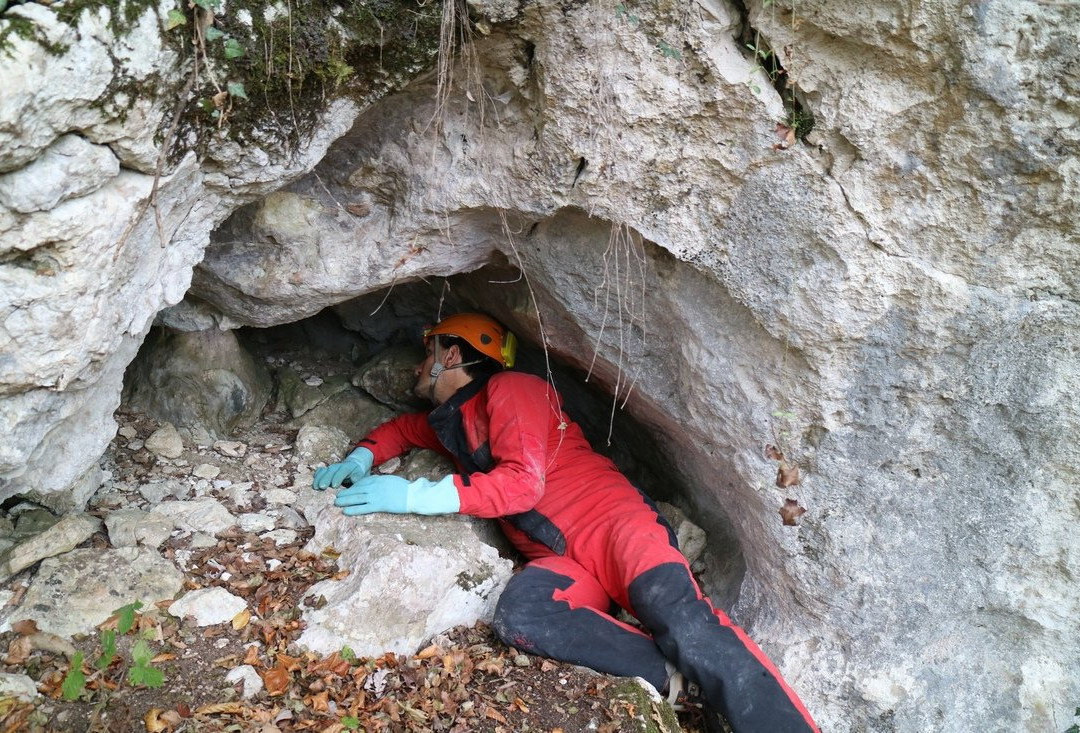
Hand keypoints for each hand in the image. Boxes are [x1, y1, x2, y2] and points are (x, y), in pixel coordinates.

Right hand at [313, 447, 373, 489]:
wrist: (355, 465)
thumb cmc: (358, 473)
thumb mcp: (361, 475)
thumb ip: (357, 477)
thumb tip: (354, 479)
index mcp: (348, 467)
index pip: (342, 471)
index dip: (338, 478)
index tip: (334, 485)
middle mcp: (338, 466)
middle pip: (331, 471)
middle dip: (326, 479)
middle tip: (322, 487)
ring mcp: (331, 467)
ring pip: (324, 471)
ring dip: (319, 479)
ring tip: (316, 487)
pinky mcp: (326, 470)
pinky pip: (320, 471)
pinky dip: (316, 475)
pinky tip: (314, 481)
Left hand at [335, 474, 459, 515]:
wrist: (414, 494)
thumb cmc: (406, 488)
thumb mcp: (391, 481)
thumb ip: (381, 482)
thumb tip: (375, 486)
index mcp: (378, 479)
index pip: (361, 482)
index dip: (352, 487)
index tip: (346, 490)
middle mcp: (374, 486)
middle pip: (356, 489)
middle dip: (345, 493)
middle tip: (336, 497)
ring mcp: (376, 495)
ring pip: (356, 498)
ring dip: (345, 501)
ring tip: (337, 504)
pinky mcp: (379, 505)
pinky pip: (362, 507)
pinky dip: (353, 509)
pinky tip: (345, 511)